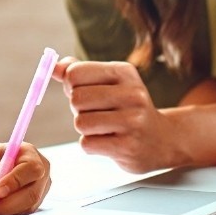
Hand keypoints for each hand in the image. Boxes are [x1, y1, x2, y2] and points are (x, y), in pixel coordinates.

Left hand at [0, 143, 51, 214]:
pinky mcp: (36, 200)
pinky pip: (24, 211)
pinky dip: (8, 212)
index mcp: (29, 153)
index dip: (16, 181)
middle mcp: (40, 170)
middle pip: (33, 192)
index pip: (31, 168)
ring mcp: (41, 187)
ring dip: (6, 209)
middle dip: (8, 203)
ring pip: (28, 206)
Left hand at [55, 56, 184, 173]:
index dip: (71, 85)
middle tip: (97, 113)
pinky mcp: (128, 146)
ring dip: (85, 129)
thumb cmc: (126, 108)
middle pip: (76, 99)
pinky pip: (88, 144)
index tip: (85, 92)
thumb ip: (79, 72)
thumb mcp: (108, 83)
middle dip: (79, 109)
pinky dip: (92, 145)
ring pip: (80, 123)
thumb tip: (53, 68)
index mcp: (124, 72)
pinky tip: (109, 141)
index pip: (75, 72)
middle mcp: (132, 93)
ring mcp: (132, 121)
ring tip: (104, 127)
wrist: (162, 139)